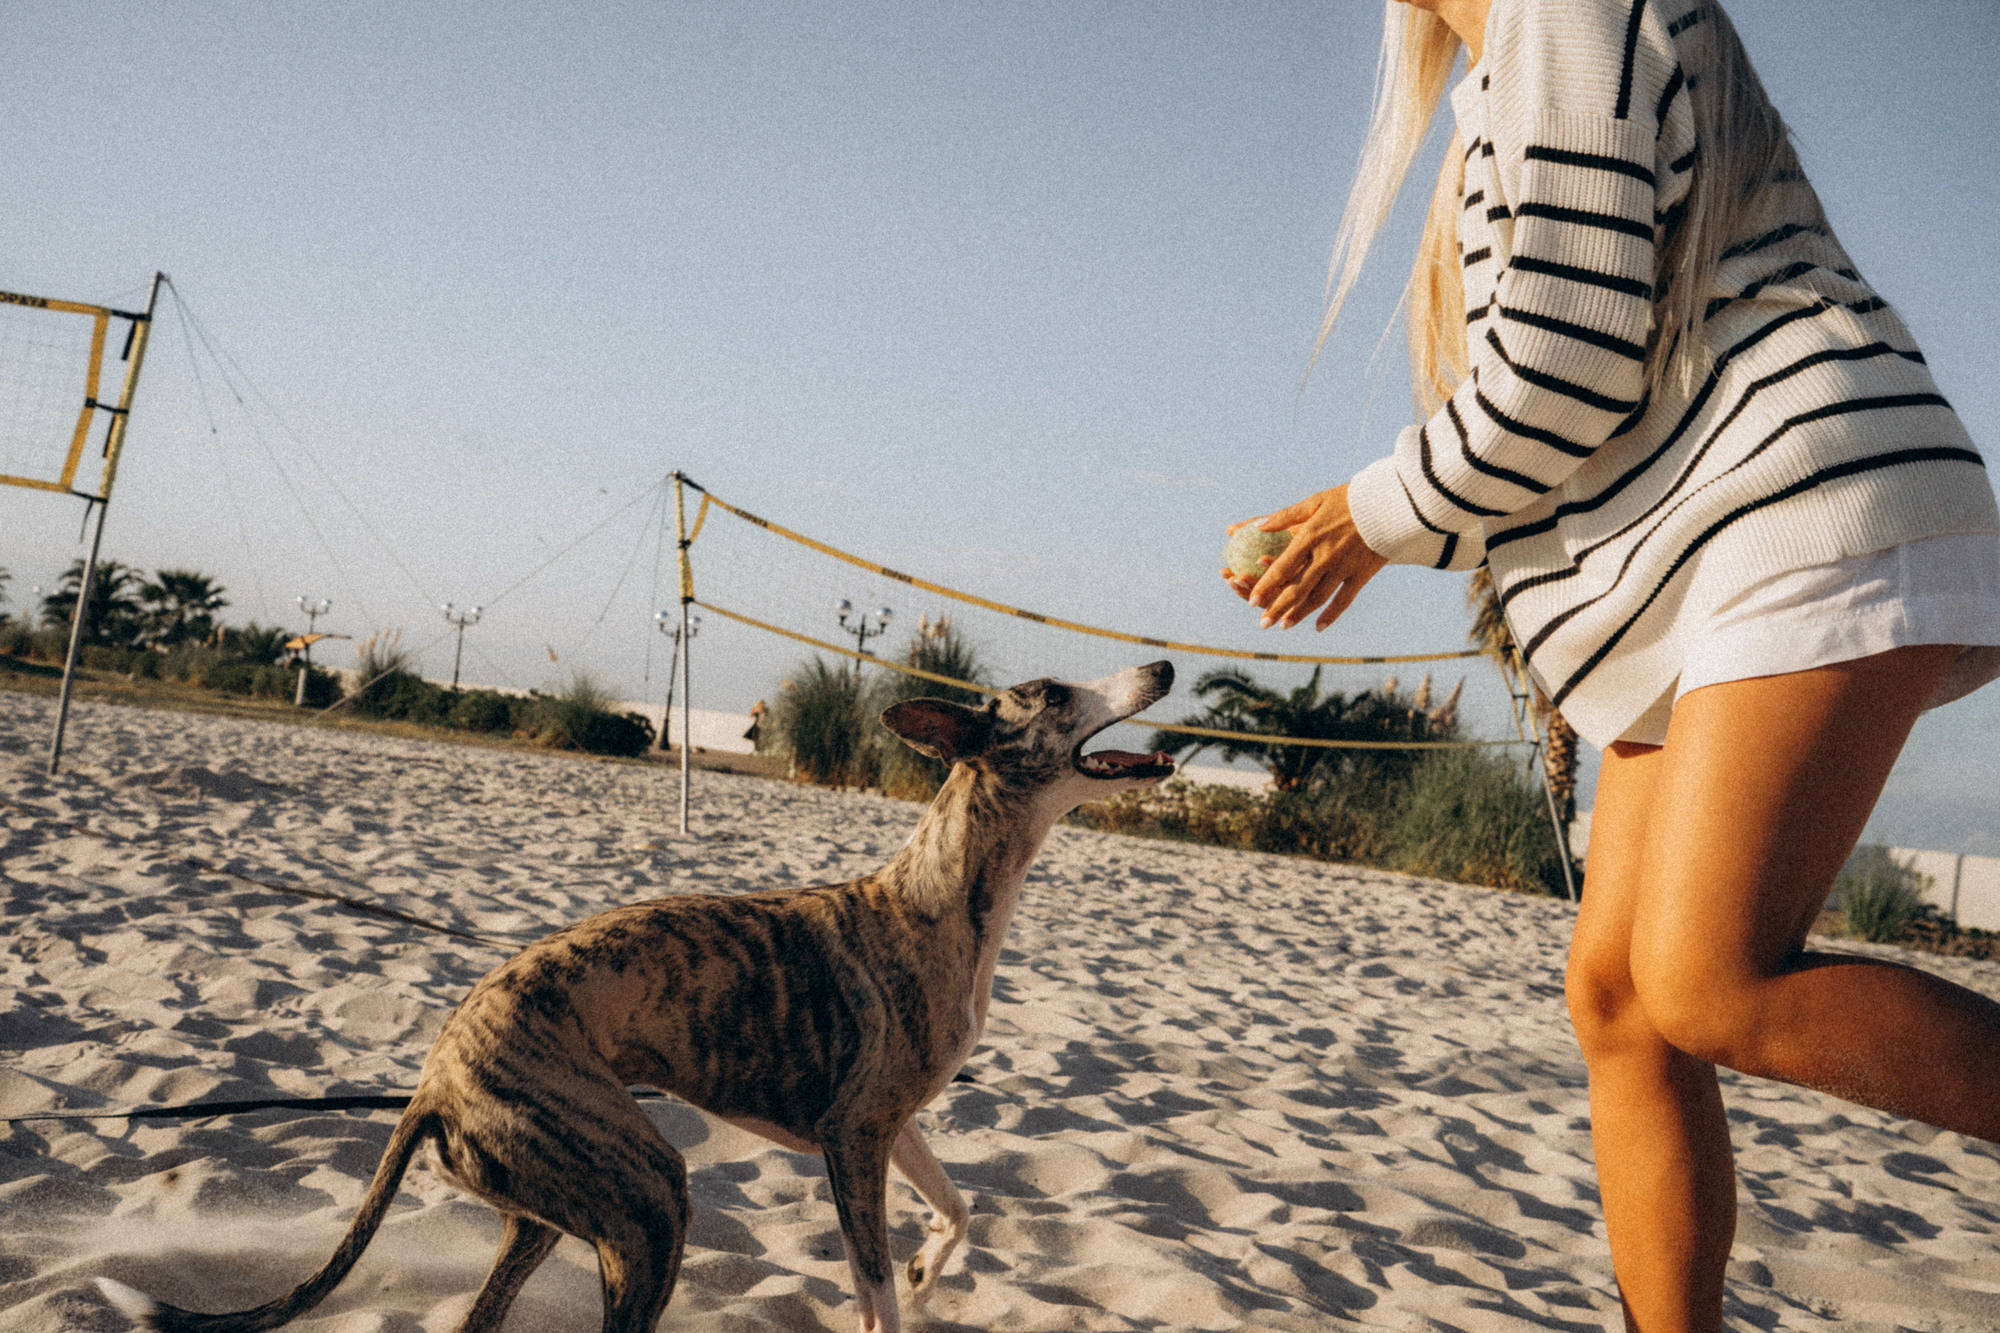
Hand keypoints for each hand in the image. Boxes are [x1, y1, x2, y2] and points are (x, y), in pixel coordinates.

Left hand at [1219, 485, 1386, 630]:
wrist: (1389, 503)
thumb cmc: (1349, 500)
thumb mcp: (1315, 502)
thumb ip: (1286, 516)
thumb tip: (1258, 527)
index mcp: (1310, 536)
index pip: (1282, 567)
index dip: (1265, 585)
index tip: (1251, 599)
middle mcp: (1325, 555)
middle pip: (1296, 588)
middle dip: (1277, 607)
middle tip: (1262, 623)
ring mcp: (1344, 567)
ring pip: (1317, 597)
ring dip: (1299, 614)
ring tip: (1283, 626)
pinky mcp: (1362, 574)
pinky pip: (1345, 599)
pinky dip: (1331, 615)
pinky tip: (1318, 627)